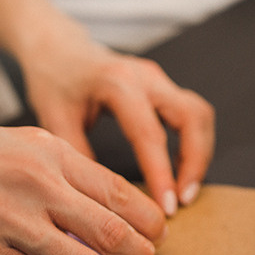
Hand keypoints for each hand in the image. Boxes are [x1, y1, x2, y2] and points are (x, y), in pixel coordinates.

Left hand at [20, 27, 214, 217]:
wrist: (57, 47)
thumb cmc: (53, 80)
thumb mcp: (54, 120)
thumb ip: (80, 158)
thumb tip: (100, 201)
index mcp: (117, 83)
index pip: (150, 134)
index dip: (162, 174)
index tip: (166, 208)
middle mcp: (146, 77)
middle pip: (192, 117)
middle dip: (195, 162)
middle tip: (184, 200)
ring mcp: (159, 79)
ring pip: (200, 114)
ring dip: (200, 153)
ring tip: (185, 189)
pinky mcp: (164, 87)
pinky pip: (193, 114)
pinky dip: (194, 143)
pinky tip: (179, 169)